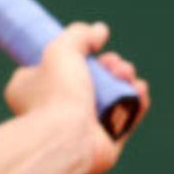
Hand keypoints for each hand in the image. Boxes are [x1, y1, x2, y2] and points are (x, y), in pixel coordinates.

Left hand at [2, 21, 151, 173]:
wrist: (68, 137)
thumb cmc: (57, 94)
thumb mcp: (61, 48)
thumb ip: (79, 34)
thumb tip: (100, 31)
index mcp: (34, 90)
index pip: (57, 68)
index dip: (79, 56)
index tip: (91, 47)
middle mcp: (56, 110)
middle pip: (93, 79)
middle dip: (111, 65)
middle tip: (113, 63)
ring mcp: (83, 127)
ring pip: (112, 96)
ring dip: (125, 79)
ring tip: (125, 75)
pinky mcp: (107, 142)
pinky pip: (127, 117)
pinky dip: (136, 102)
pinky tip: (139, 90)